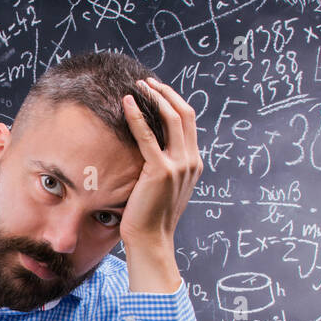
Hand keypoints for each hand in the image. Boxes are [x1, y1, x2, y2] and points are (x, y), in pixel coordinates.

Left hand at [118, 79, 201, 257]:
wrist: (151, 239)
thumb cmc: (150, 215)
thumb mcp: (164, 186)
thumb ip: (165, 166)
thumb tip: (150, 149)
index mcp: (193, 163)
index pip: (188, 122)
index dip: (174, 101)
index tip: (157, 90)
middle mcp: (190, 161)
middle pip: (184, 113)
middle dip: (165, 93)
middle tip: (146, 81)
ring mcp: (178, 165)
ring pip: (171, 118)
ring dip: (154, 98)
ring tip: (137, 86)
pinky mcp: (160, 170)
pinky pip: (148, 136)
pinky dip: (137, 116)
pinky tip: (127, 103)